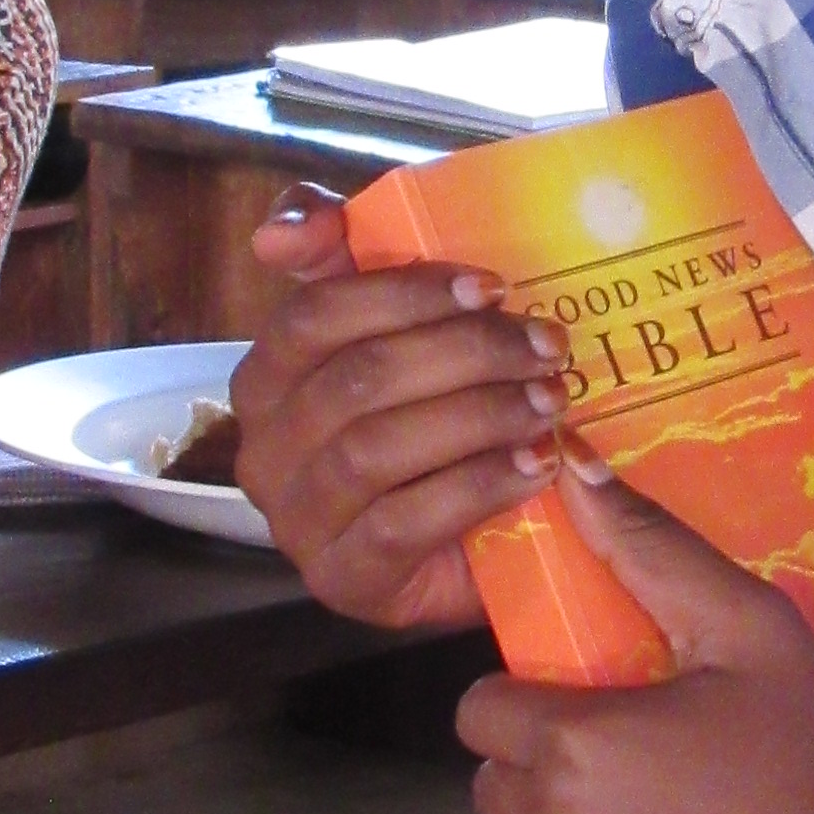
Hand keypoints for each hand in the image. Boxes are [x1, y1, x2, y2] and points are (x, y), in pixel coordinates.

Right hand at [230, 196, 568, 632]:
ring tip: (549, 402)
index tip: (493, 286)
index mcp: (265, 380)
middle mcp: (264, 453)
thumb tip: (283, 232)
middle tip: (545, 347)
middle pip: (356, 380)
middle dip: (463, 354)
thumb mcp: (401, 330)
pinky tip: (537, 464)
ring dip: (477, 416)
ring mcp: (297, 524)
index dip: (405, 293)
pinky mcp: (344, 581)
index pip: (315, 316)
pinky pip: (402, 524)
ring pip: (373, 450)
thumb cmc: (438, 423)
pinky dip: (478, 486)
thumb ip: (343, 258)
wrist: (478, 541)